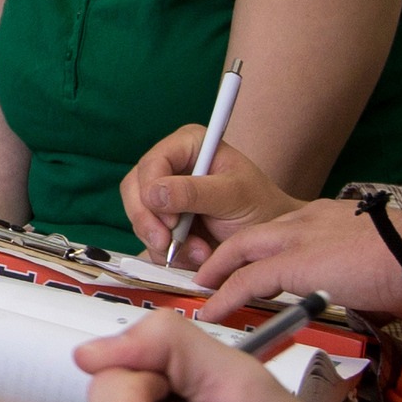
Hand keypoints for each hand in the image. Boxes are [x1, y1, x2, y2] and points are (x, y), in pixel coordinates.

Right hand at [118, 124, 297, 260]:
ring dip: (162, 241)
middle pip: (135, 189)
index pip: (152, 162)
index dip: (152, 191)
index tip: (171, 221)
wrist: (267, 241)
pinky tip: (195, 256)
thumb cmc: (260, 208)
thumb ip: (194, 192)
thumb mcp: (233, 196)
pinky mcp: (163, 221)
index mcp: (189, 145)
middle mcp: (172, 165)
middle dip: (148, 221)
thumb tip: (153, 193)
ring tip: (199, 252)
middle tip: (167, 244)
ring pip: (138, 216)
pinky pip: (148, 237)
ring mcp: (165, 195)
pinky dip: (167, 252)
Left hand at [186, 193, 401, 320]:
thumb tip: (364, 289)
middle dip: (224, 255)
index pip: (279, 228)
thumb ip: (355, 266)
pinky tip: (214, 311)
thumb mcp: (375, 255)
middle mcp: (307, 219)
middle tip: (208, 274)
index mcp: (327, 215)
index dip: (258, 247)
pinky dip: (226, 296)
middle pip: (250, 235)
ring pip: (240, 252)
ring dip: (217, 274)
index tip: (246, 262)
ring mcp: (299, 237)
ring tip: (203, 293)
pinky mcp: (296, 263)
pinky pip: (248, 280)